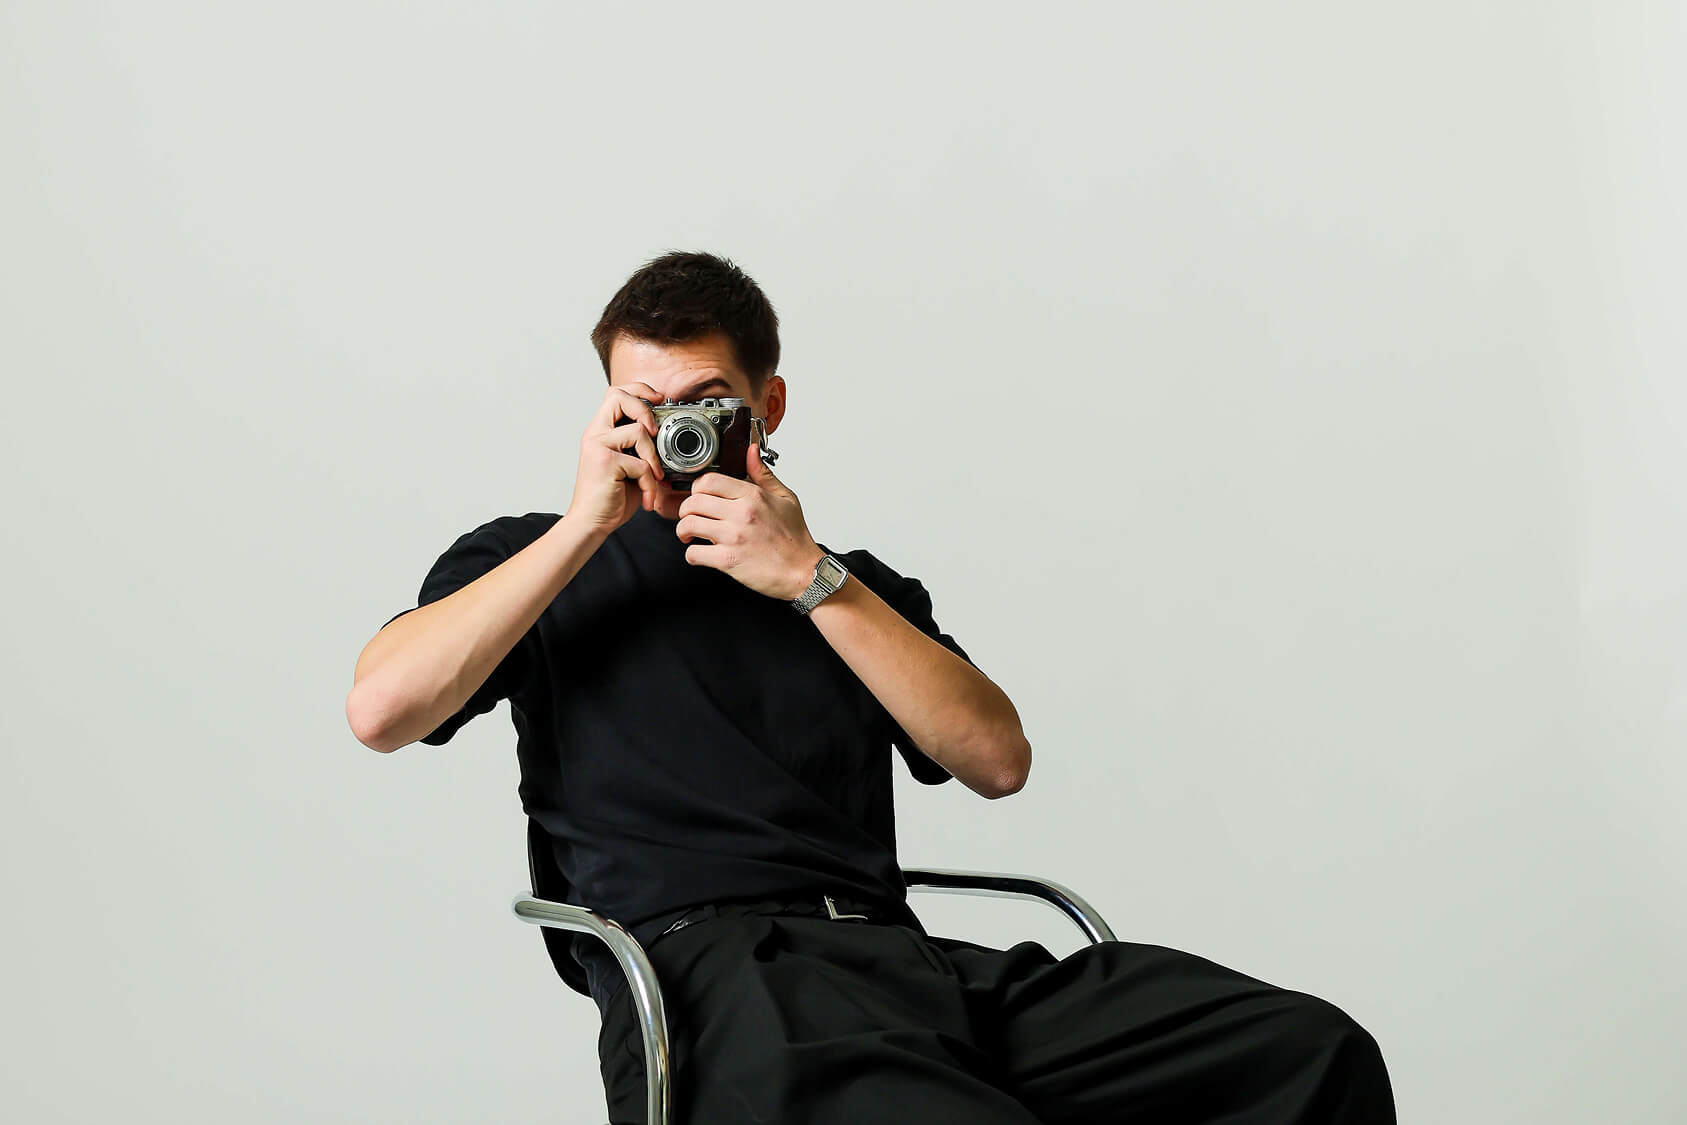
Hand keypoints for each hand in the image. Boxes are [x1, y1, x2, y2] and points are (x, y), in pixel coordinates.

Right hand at [568, 382, 667, 533]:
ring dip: (654, 458)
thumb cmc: (610, 497)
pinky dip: (650, 484)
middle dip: (645, 410)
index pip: (616, 393)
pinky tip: (646, 497)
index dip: (639, 390)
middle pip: (619, 396)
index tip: (657, 399)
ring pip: (638, 432)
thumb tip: (664, 437)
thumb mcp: (627, 466)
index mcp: (600, 431)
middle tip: (655, 433)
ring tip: (653, 478)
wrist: (591, 523)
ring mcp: (598, 447)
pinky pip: (641, 464)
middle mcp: (595, 435)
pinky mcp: (606, 463)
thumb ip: (638, 448)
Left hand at [675, 443, 824, 599]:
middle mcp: (741, 514)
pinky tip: (700, 553)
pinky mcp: (728, 561)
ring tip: (690, 534)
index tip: (699, 496)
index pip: (709, 481)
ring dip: (684, 531)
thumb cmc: (794, 538)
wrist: (802, 571)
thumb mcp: (785, 498)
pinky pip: (694, 554)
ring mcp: (733, 537)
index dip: (698, 488)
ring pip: (689, 525)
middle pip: (693, 502)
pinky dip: (692, 555)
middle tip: (691, 516)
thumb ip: (762, 474)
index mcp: (753, 496)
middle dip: (687, 510)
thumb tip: (750, 452)